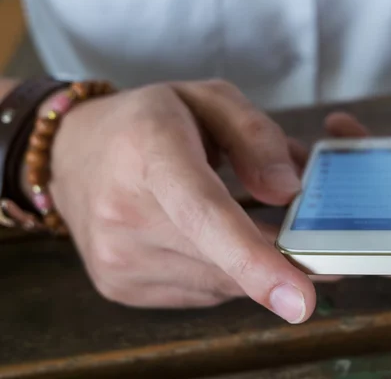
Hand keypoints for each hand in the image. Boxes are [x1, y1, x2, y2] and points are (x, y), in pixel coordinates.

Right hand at [46, 80, 349, 321]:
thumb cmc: (147, 123)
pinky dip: (222, 273)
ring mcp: (116, 259)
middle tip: (309, 239)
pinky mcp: (120, 287)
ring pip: (218, 283)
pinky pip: (200, 293)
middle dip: (277, 258)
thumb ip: (257, 137)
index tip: (300, 299)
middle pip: (221, 258)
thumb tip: (287, 192)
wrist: (73, 155)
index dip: (252, 258)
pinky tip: (211, 241)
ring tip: (247, 225)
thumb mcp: (210, 100)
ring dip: (249, 263)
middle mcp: (122, 214)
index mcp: (149, 152)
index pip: (202, 212)